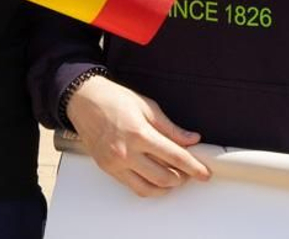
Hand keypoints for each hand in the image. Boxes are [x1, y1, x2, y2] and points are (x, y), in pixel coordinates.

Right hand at [66, 76, 208, 197]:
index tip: (204, 172)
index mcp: (139, 133)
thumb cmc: (113, 99)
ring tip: (175, 177)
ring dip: (166, 186)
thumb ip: (171, 128)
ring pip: (149, 188)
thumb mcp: (147, 107)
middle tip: (190, 171)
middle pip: (164, 177)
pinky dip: (149, 187)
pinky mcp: (108, 169)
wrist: (83, 101)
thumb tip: (191, 139)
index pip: (175, 157)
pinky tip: (156, 179)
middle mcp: (127, 152)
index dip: (194, 167)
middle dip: (182, 177)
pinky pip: (133, 187)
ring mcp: (116, 163)